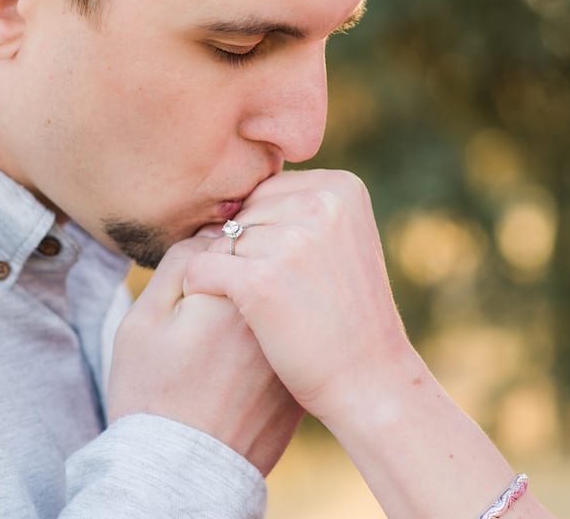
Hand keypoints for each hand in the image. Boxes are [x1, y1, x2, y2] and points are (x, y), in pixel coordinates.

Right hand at [106, 237, 302, 474]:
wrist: (180, 472)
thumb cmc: (151, 394)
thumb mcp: (143, 323)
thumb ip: (178, 265)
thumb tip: (212, 235)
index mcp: (232, 293)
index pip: (235, 235)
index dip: (211, 250)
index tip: (195, 275)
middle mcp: (271, 315)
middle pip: (265, 263)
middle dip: (243, 267)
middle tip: (210, 305)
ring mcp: (290, 348)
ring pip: (279, 299)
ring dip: (261, 297)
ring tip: (224, 335)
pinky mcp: (298, 377)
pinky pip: (286, 336)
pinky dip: (271, 334)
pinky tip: (239, 361)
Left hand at [181, 169, 416, 424]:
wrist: (370, 382)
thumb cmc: (348, 314)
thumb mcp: (343, 241)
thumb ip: (301, 209)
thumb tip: (234, 197)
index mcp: (341, 188)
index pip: (267, 191)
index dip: (263, 233)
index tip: (286, 271)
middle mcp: (319, 205)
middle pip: (244, 214)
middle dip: (245, 252)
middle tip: (270, 294)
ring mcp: (291, 242)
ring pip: (220, 242)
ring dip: (226, 273)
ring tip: (256, 308)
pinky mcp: (260, 280)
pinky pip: (199, 268)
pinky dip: (198, 288)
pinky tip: (214, 310)